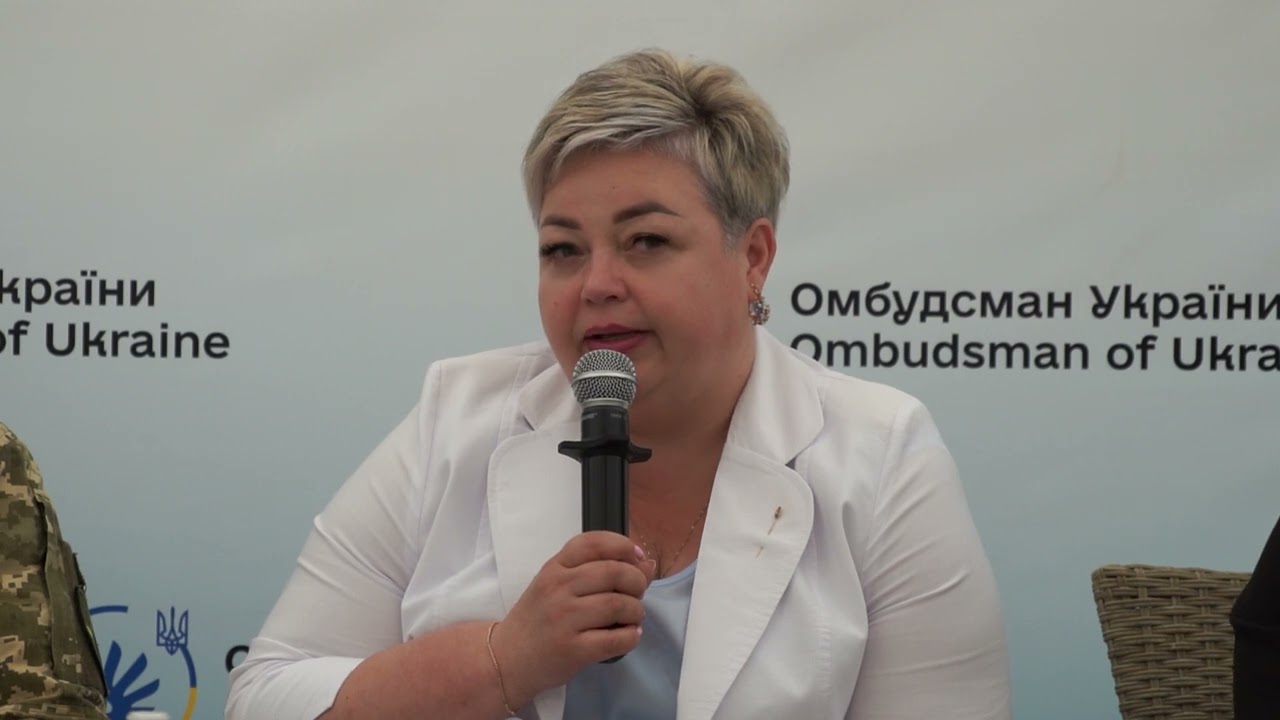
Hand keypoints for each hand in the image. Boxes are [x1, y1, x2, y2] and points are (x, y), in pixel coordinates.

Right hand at [491, 531, 655, 704]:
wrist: (508, 658)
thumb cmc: (538, 619)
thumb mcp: (557, 586)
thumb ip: (596, 571)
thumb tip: (646, 564)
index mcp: (554, 568)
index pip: (593, 542)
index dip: (623, 545)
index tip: (637, 557)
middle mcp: (558, 588)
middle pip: (613, 572)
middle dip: (637, 581)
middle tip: (637, 593)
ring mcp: (564, 619)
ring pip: (617, 604)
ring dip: (636, 610)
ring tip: (633, 617)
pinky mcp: (572, 649)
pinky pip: (615, 639)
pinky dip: (631, 636)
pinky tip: (629, 635)